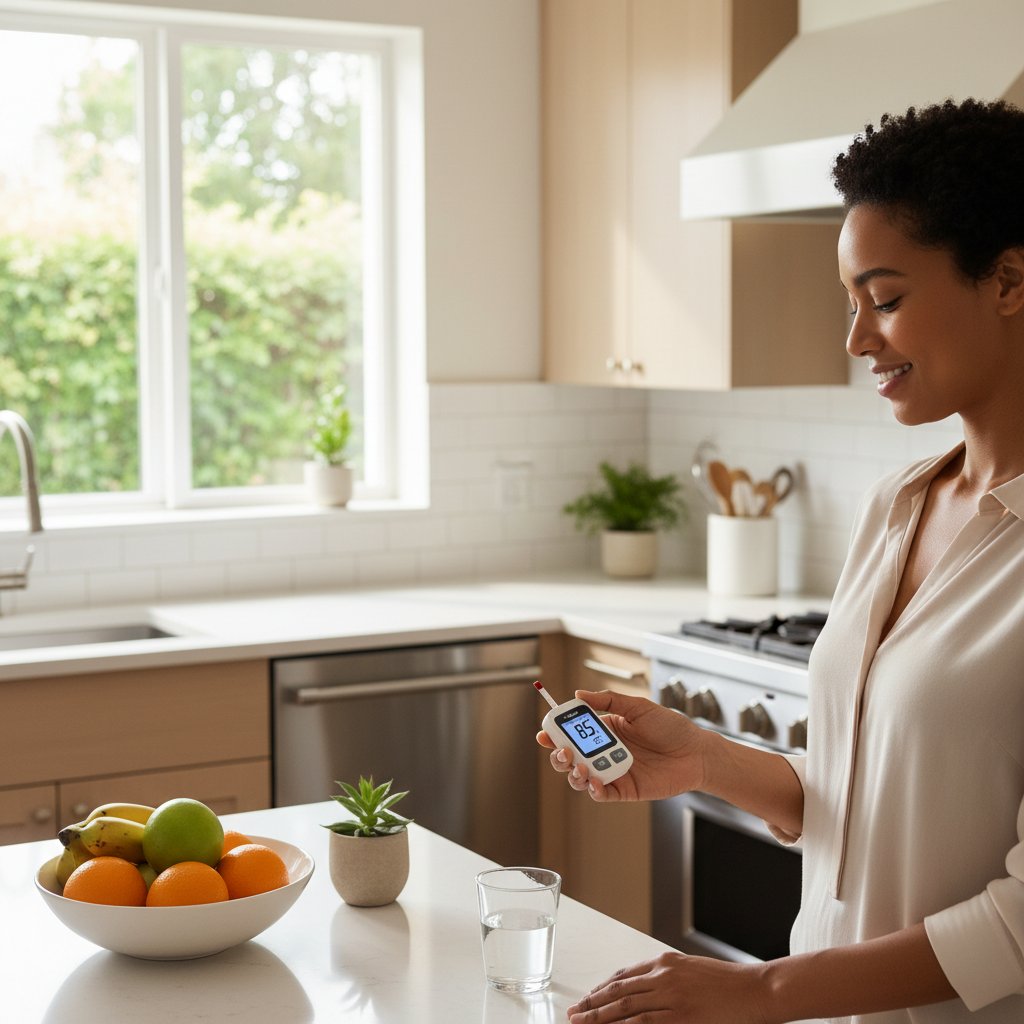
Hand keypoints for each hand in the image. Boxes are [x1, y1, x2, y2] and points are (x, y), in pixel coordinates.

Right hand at [536, 689, 709, 801]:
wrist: (697, 753)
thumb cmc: (672, 727)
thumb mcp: (639, 707)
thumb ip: (609, 701)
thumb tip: (579, 693)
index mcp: (606, 729)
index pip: (574, 731)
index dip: (556, 732)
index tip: (544, 731)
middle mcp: (605, 751)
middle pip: (571, 756)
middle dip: (559, 754)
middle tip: (562, 751)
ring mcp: (613, 771)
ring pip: (581, 777)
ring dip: (574, 773)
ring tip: (580, 765)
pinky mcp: (624, 790)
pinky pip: (602, 794)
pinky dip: (593, 790)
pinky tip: (595, 782)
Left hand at [567, 952, 769, 1023]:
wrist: (756, 989)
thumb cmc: (728, 983)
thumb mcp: (691, 972)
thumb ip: (667, 979)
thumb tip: (644, 990)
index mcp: (665, 962)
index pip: (624, 976)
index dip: (602, 988)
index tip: (587, 998)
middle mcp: (664, 975)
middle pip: (618, 991)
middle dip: (593, 1002)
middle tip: (574, 1013)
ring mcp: (671, 996)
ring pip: (625, 1008)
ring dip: (600, 1017)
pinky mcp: (682, 1017)